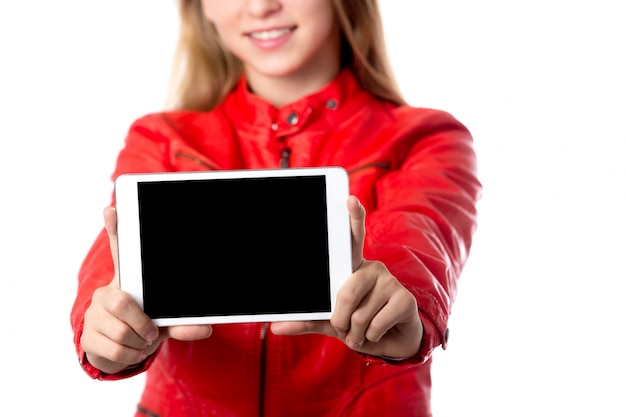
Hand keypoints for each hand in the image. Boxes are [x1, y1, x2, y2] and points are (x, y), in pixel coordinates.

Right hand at [80, 206, 212, 374]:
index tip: (112, 208)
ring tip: (142, 341)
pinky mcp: (87, 336)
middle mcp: (106, 293)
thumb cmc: (142, 325)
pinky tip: (132, 351)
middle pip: (120, 302)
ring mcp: (94, 314)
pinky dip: (130, 356)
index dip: (116, 230)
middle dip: (141, 323)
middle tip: (151, 332)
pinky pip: (114, 349)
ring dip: (139, 343)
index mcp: (126, 283)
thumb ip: (183, 323)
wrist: (117, 351)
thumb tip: (207, 329)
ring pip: (120, 331)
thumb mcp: (164, 321)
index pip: (120, 252)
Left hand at [271, 196, 422, 358]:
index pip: (352, 239)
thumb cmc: (358, 324)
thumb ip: (306, 320)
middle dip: (340, 321)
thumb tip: (275, 326)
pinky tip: (379, 333)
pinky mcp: (405, 300)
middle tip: (344, 328)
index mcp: (352, 268)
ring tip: (363, 332)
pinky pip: (376, 325)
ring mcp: (390, 282)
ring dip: (356, 334)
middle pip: (345, 294)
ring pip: (359, 316)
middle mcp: (373, 269)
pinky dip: (372, 338)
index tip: (350, 199)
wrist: (391, 342)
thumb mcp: (329, 321)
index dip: (353, 217)